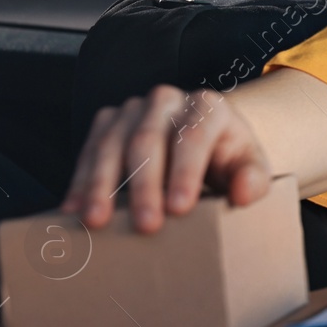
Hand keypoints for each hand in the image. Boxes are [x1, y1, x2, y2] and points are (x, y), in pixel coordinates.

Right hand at [59, 84, 271, 233]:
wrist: (204, 141)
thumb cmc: (227, 158)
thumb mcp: (249, 166)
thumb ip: (253, 178)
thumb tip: (243, 192)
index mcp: (207, 106)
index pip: (192, 138)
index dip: (184, 173)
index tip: (179, 209)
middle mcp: (168, 100)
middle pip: (148, 141)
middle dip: (143, 186)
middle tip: (143, 225)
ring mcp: (133, 108)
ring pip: (111, 144)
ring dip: (101, 185)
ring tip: (96, 221)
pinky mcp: (108, 121)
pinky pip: (89, 150)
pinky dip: (80, 181)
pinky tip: (73, 209)